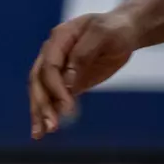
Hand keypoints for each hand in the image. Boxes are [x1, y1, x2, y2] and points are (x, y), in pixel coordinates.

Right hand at [29, 11, 140, 139]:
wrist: (124, 31)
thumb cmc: (114, 29)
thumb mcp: (103, 35)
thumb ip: (83, 55)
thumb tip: (67, 81)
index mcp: (59, 38)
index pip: (49, 65)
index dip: (55, 87)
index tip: (66, 106)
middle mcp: (52, 54)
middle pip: (39, 81)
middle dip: (42, 104)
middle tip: (51, 126)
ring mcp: (58, 69)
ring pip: (42, 92)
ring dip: (39, 113)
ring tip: (39, 134)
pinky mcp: (67, 82)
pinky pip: (54, 99)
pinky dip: (49, 113)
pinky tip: (46, 130)